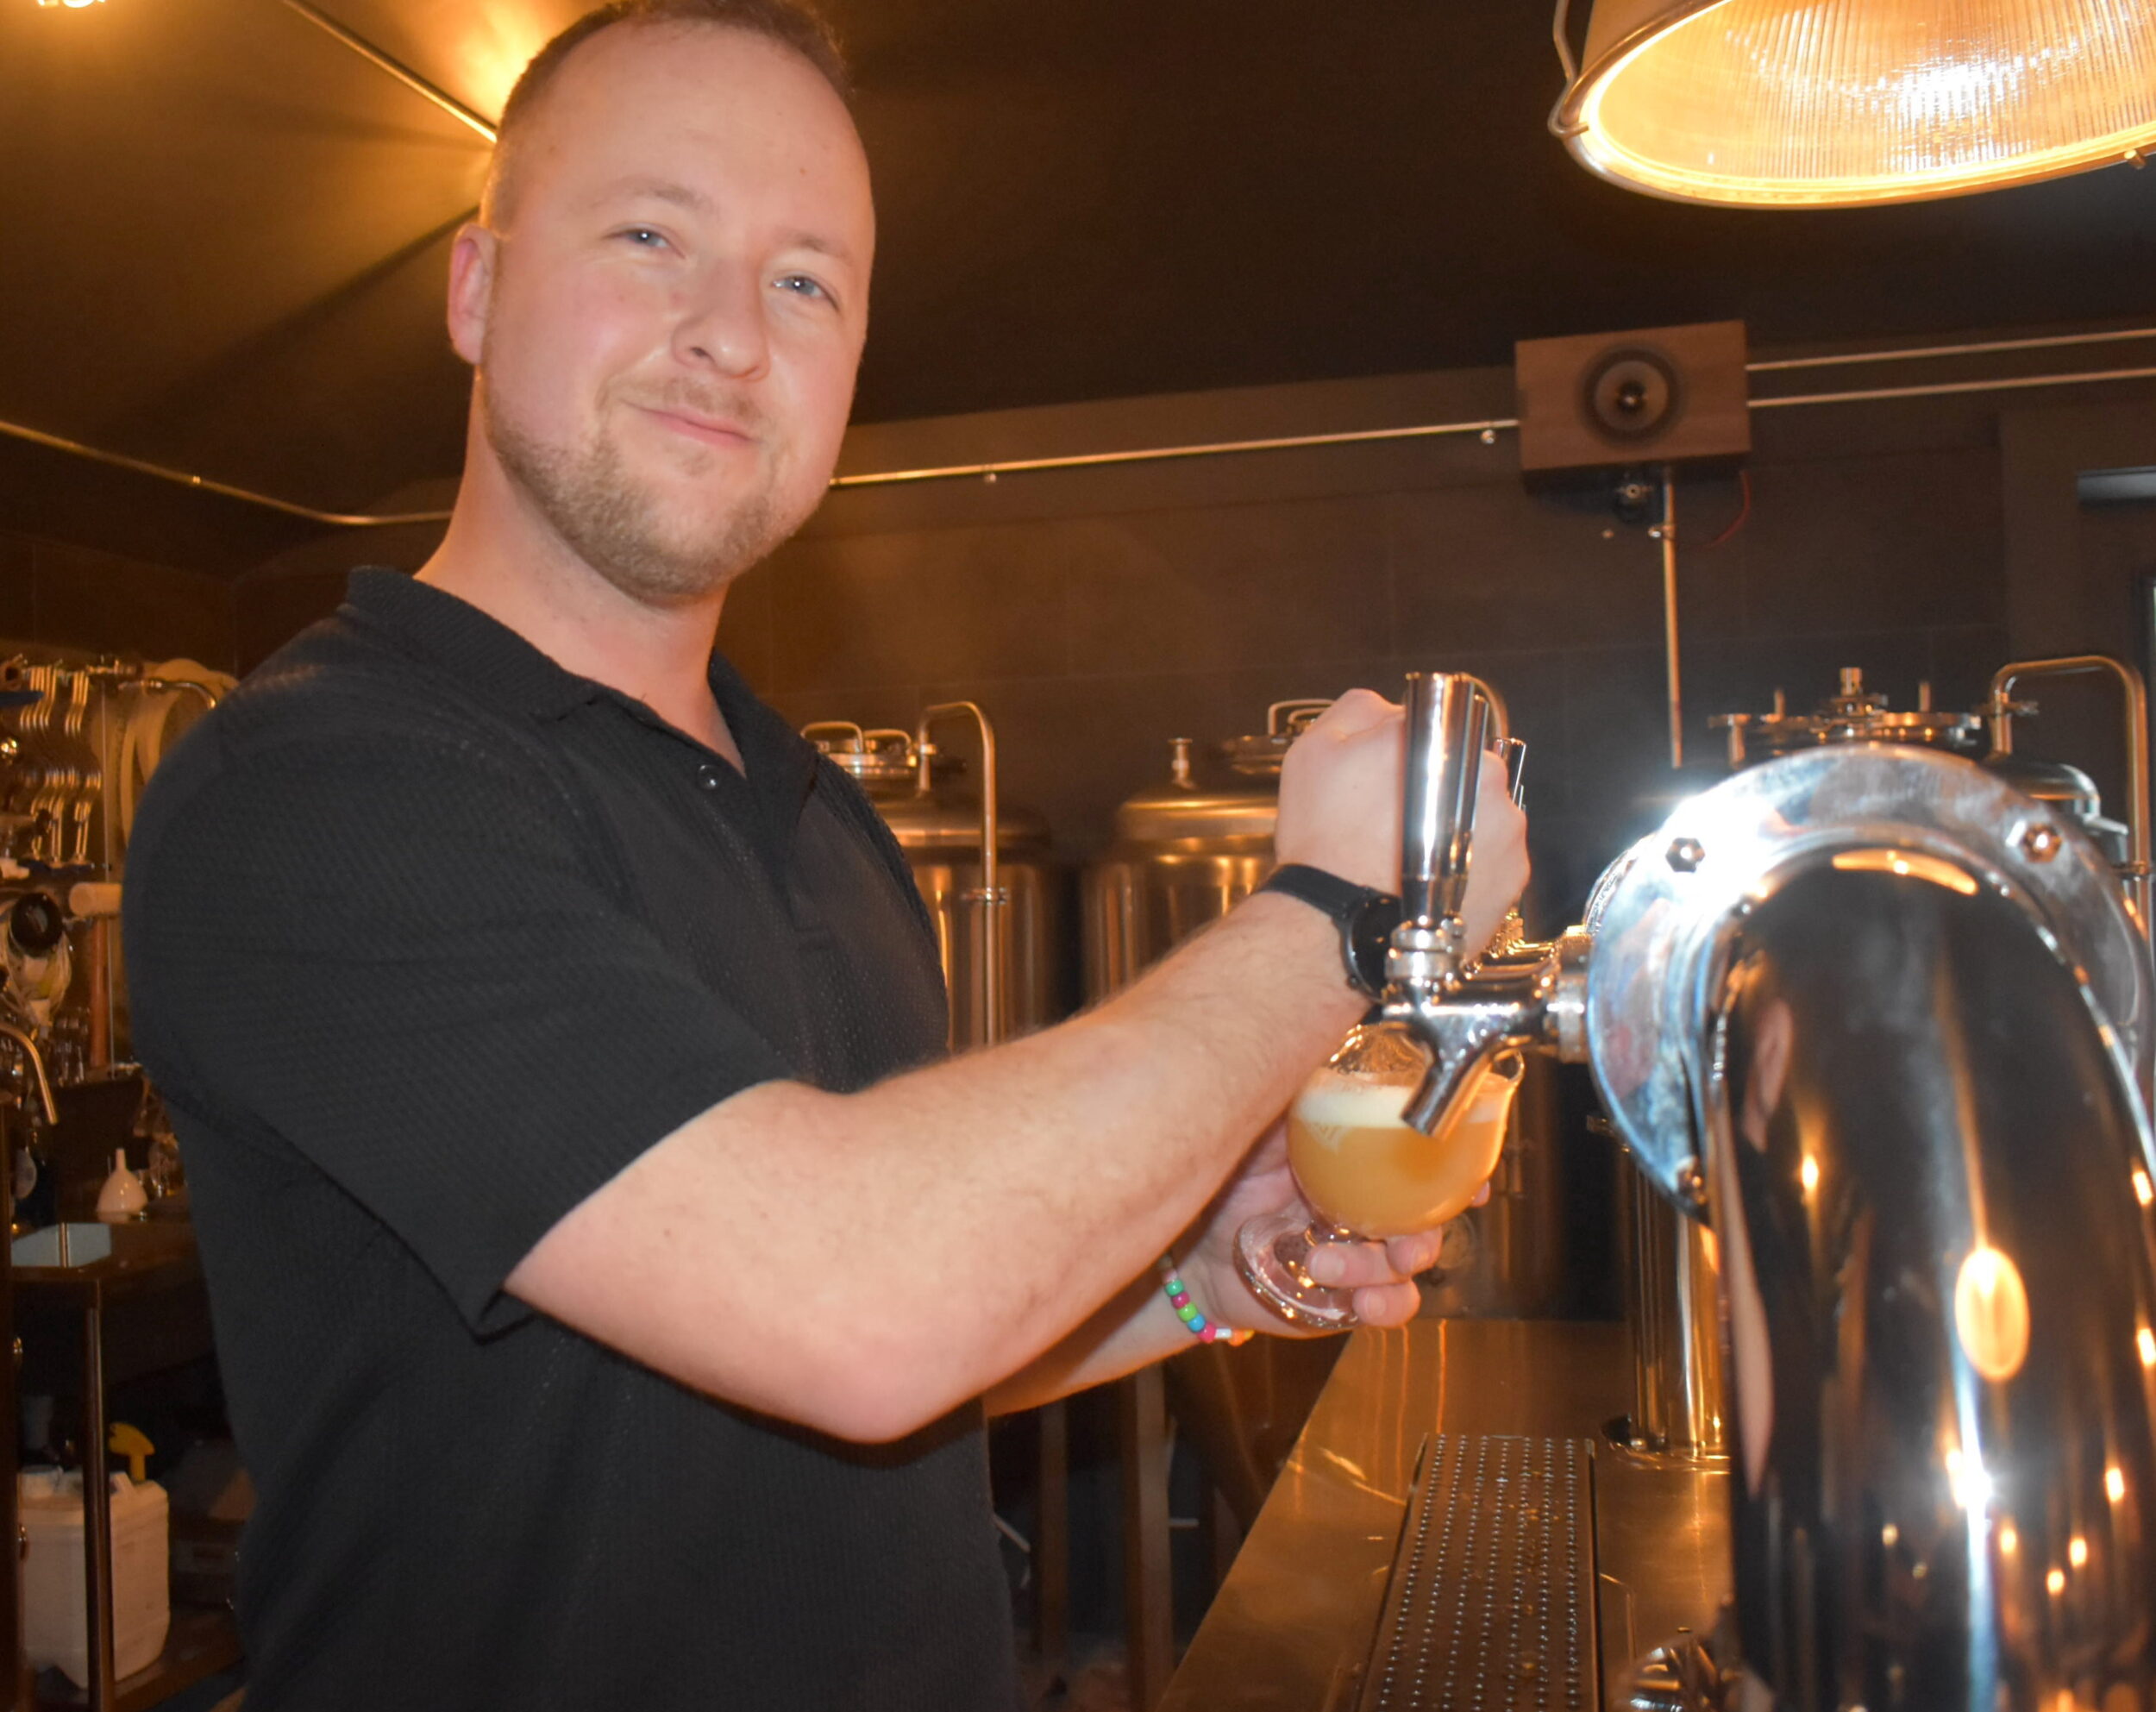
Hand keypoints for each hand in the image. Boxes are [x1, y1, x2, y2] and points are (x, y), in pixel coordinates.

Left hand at [1175, 1116, 1480, 1332]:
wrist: (1186, 1239)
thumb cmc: (1225, 1168)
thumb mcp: (1262, 1119)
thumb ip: (1302, 1090)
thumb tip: (1328, 1034)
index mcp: (1360, 1158)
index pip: (1427, 1159)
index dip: (1460, 1169)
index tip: (1472, 1179)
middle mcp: (1369, 1205)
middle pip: (1430, 1216)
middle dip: (1430, 1229)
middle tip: (1405, 1239)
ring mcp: (1360, 1252)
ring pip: (1409, 1264)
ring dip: (1388, 1268)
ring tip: (1328, 1263)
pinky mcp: (1343, 1297)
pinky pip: (1389, 1307)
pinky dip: (1385, 1306)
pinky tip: (1360, 1301)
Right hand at [1273, 691, 1530, 956]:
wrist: (1339, 928)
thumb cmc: (1325, 842)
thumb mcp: (1314, 751)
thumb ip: (1357, 710)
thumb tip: (1389, 708)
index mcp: (1439, 736)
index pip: (1436, 726)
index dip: (1411, 751)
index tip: (1392, 777)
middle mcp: (1486, 775)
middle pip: (1465, 770)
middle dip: (1440, 788)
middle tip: (1399, 822)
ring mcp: (1507, 827)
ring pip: (1483, 814)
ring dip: (1458, 828)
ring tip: (1415, 858)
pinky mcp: (1514, 875)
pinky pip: (1494, 858)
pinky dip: (1470, 866)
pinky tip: (1433, 882)